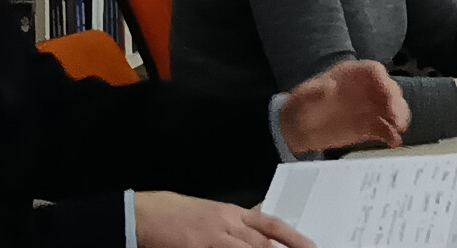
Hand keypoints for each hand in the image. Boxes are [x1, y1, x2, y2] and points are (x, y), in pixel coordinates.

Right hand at [133, 194, 312, 247]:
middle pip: (261, 243)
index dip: (293, 237)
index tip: (311, 247)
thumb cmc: (176, 213)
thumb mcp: (212, 211)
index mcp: (232, 213)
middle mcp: (226, 224)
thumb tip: (260, 224)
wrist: (144, 214)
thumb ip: (237, 221)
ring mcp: (211, 238)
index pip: (271, 224)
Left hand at [276, 59, 407, 153]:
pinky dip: (390, 134)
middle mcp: (363, 89)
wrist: (296, 130)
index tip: (388, 95)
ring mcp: (367, 108)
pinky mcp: (367, 126)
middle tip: (397, 119)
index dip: (384, 81)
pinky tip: (393, 141)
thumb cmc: (300, 107)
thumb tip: (328, 88)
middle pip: (388, 89)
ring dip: (398, 118)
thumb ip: (314, 92)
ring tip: (398, 129)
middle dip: (396, 102)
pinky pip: (384, 128)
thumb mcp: (302, 97)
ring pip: (391, 108)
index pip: (374, 72)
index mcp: (350, 75)